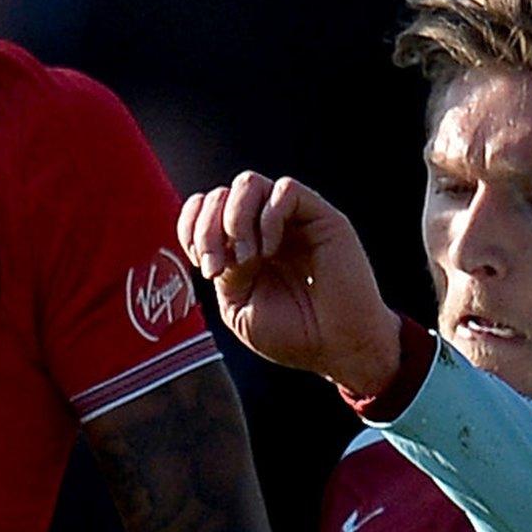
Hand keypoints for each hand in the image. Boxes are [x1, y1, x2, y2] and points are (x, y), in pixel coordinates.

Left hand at [178, 173, 400, 397]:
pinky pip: (285, 190)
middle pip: (220, 194)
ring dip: (236, 219)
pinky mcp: (320, 216)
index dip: (191, 227)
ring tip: (249, 257)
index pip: (203, 209)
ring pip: (248, 182)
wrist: (339, 348)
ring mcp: (292, 219)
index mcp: (240, 246)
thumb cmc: (294, 333)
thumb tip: (223, 242)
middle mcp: (263, 227)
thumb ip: (224, 270)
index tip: (204, 266)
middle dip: (207, 229)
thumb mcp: (240, 307)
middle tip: (219, 267)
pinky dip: (269, 217)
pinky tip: (272, 250)